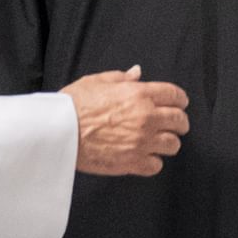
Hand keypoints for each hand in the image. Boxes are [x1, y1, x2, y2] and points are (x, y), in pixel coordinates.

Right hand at [66, 66, 190, 174]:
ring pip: (173, 144)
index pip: (175, 95)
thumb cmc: (73, 105)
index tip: (179, 104)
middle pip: (180, 120)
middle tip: (174, 124)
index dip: (180, 99)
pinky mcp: (132, 162)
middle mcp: (146, 117)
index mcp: (139, 94)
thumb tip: (137, 72)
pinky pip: (156, 165)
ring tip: (159, 141)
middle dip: (179, 122)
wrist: (58, 132)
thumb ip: (122, 77)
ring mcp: (141, 141)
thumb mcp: (97, 81)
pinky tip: (145, 157)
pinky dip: (153, 162)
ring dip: (168, 142)